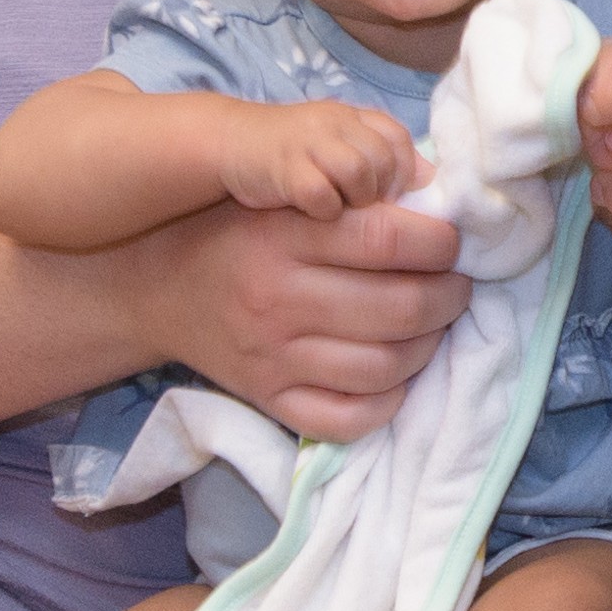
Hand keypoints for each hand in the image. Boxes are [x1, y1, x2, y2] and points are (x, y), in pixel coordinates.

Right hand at [135, 191, 468, 440]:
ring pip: (386, 366)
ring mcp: (272, 358)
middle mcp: (276, 298)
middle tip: (455, 285)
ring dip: (430, 347)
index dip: (442, 241)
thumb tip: (438, 194)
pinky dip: (389, 400)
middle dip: (449, 296)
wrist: (156, 288)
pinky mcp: (269, 400)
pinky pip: (351, 418)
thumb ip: (353, 192)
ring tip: (432, 326)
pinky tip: (395, 373)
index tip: (451, 241)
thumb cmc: (233, 230)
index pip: (389, 237)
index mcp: (282, 234)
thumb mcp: (280, 194)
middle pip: (400, 306)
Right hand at [224, 100, 427, 219]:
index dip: (407, 179)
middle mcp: (336, 122)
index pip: (400, 141)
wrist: (226, 142)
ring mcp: (309, 141)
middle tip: (383, 227)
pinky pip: (322, 194)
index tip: (406, 212)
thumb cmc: (290, 156)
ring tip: (349, 225)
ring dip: (359, 205)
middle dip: (388, 198)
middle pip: (386, 158)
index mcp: (354, 117)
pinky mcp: (284, 167)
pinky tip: (317, 221)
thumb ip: (382, 159)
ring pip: (360, 172)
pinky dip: (326, 212)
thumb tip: (429, 182)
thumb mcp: (338, 145)